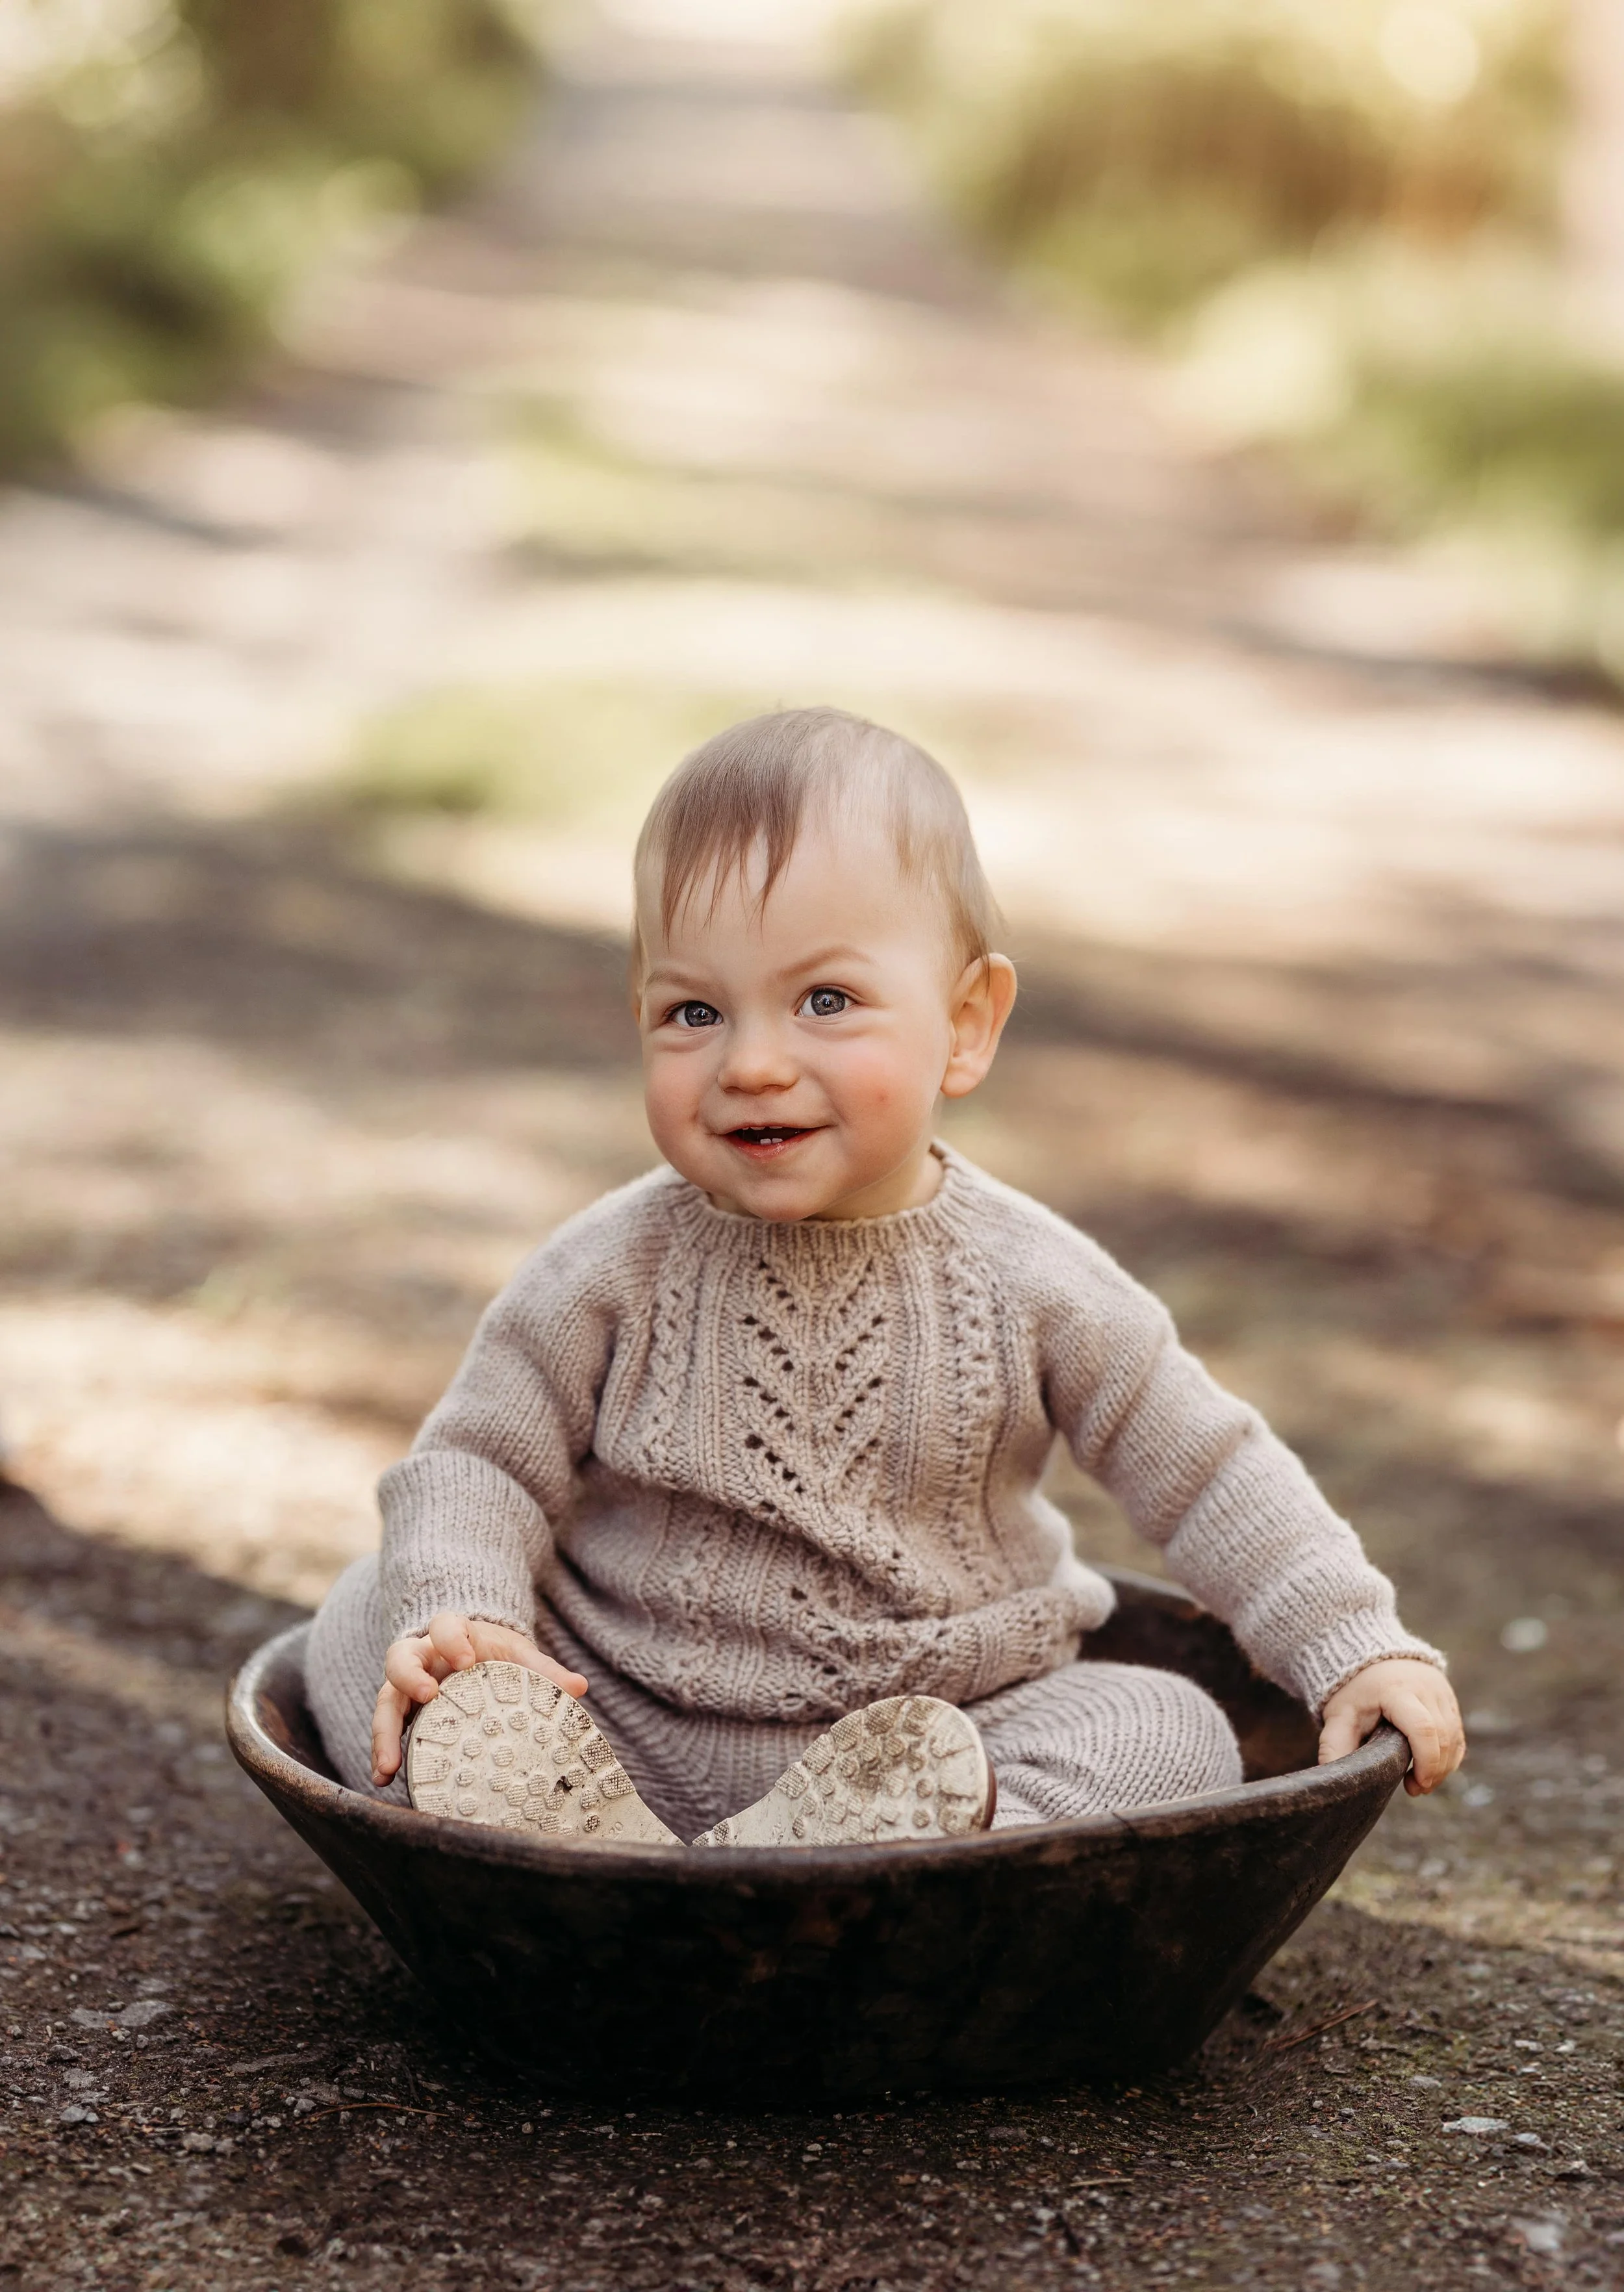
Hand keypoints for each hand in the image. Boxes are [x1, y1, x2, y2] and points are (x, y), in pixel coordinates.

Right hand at [371, 1613, 587, 1788]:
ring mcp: (406, 1685)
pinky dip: (383, 1752)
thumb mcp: (520, 1658)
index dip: (452, 1638)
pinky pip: (387, 1729)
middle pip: (400, 1658)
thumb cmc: (498, 1657)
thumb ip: (545, 1672)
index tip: (467, 1660)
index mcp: (453, 1634)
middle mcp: (422, 1656)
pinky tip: (384, 1779)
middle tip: (425, 1697)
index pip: (444, 1625)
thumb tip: (578, 1686)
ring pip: (385, 1699)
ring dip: (384, 1732)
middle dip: (409, 1677)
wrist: (478, 1661)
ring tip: (388, 1767)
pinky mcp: (402, 1712)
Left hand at [1318, 1658, 1464, 1796]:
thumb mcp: (1339, 1717)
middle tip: (1414, 1789)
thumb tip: (1333, 1781)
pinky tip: (1433, 1769)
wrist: (1370, 1657)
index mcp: (1396, 1690)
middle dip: (1434, 1770)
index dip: (1425, 1761)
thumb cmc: (1354, 1692)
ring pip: (1454, 1738)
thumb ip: (1335, 1747)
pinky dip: (1450, 1757)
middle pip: (1442, 1737)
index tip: (1414, 1785)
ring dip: (1443, 1767)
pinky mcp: (1450, 1699)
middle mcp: (1425, 1687)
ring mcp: (1441, 1691)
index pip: (1422, 1728)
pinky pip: (1458, 1734)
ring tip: (1421, 1782)